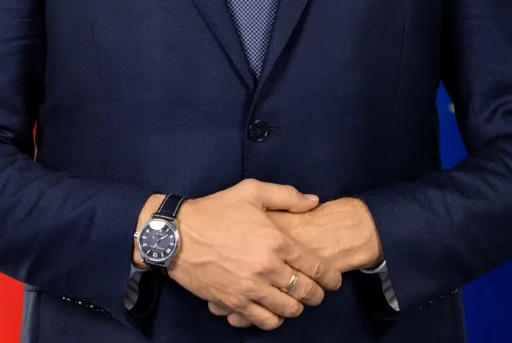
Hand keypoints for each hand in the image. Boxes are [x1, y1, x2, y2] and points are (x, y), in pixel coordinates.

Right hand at [166, 179, 342, 330]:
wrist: (178, 234)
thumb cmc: (215, 210)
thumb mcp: (251, 191)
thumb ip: (286, 196)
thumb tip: (313, 202)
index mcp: (276, 241)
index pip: (315, 267)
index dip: (330, 277)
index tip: (334, 280)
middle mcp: (267, 268)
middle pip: (305, 293)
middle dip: (317, 294)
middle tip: (317, 292)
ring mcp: (250, 289)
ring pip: (287, 310)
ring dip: (296, 307)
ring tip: (295, 300)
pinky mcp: (234, 303)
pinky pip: (263, 321)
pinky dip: (273, 319)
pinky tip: (273, 309)